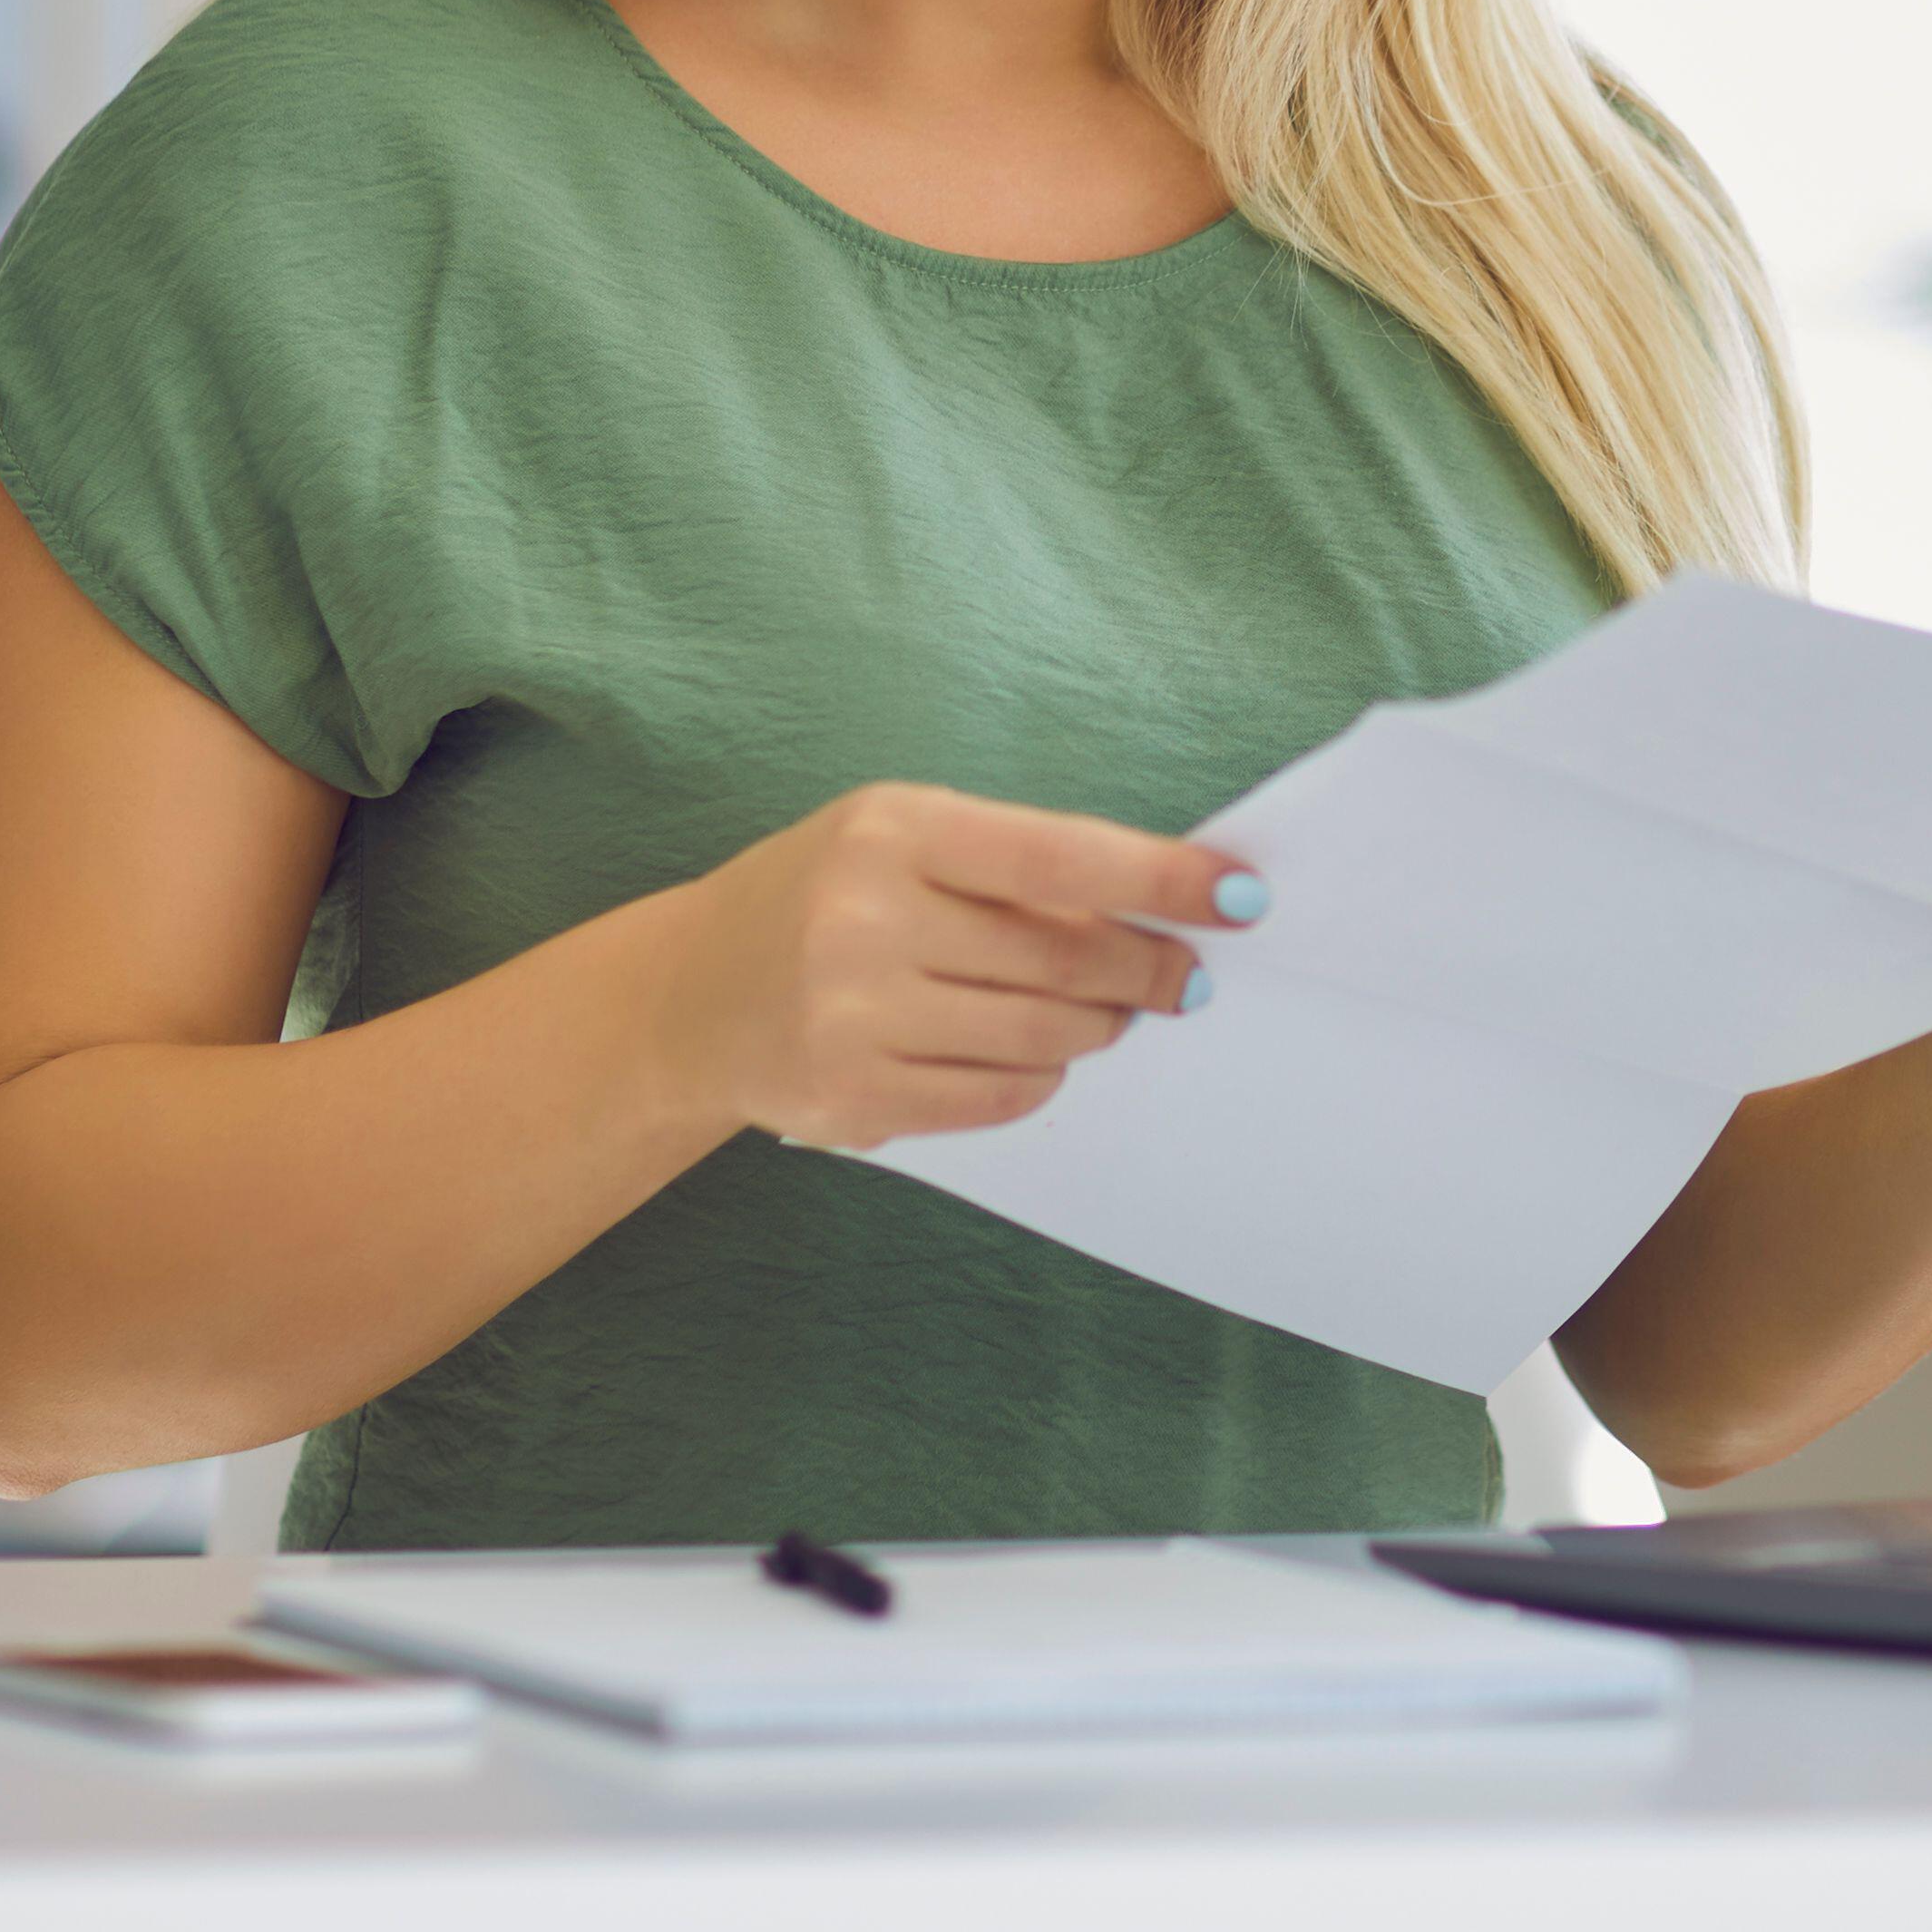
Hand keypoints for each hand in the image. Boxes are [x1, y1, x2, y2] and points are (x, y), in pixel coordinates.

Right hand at [673, 781, 1250, 1149]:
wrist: (692, 995)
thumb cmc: (829, 896)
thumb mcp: (903, 840)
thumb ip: (1018, 867)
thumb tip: (1164, 914)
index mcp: (892, 832)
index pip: (1059, 857)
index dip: (1160, 880)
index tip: (1240, 898)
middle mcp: (864, 920)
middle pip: (1064, 960)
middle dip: (1145, 972)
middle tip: (1182, 980)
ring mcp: (852, 1017)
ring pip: (1043, 1036)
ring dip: (1099, 1029)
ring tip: (1107, 1016)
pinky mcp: (852, 1100)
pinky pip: (1000, 1098)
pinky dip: (1041, 1078)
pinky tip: (1036, 1057)